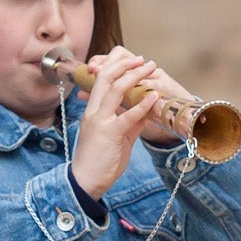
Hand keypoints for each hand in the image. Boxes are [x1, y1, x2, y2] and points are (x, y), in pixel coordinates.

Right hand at [67, 45, 188, 201]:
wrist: (86, 181)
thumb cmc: (99, 161)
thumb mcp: (117, 137)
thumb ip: (130, 123)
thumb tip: (146, 113)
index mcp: (93, 111)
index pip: (101, 80)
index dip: (116, 67)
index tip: (134, 62)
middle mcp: (93, 111)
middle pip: (106, 77)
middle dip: (125, 65)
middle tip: (142, 59)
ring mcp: (100, 121)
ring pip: (115, 89)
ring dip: (134, 76)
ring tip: (150, 68)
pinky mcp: (109, 134)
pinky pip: (127, 115)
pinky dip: (142, 104)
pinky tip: (154, 96)